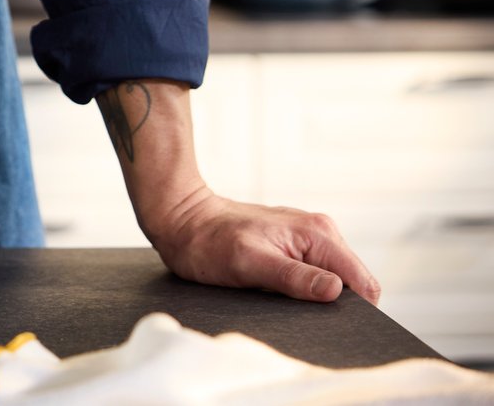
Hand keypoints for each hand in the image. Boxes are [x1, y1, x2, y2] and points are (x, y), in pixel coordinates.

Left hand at [143, 185, 380, 303]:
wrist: (182, 219)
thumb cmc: (208, 242)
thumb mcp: (249, 263)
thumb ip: (295, 277)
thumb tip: (336, 291)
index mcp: (318, 234)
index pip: (362, 282)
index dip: (355, 310)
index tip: (331, 325)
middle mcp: (320, 232)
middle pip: (352, 283)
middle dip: (334, 305)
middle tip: (297, 314)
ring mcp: (307, 239)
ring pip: (334, 281)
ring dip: (316, 298)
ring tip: (282, 300)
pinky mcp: (293, 246)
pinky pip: (314, 275)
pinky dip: (303, 290)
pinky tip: (278, 293)